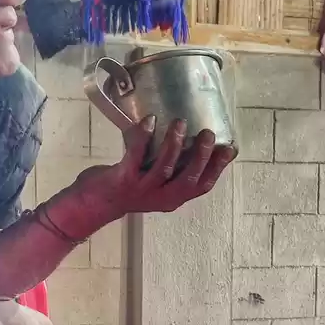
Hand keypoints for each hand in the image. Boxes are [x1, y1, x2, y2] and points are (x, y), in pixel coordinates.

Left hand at [48, 118, 236, 233]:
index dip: (218, 169)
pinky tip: (150, 121)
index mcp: (173, 198)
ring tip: (180, 123)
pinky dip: (144, 137)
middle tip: (208, 134)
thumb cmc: (130, 187)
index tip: (229, 148)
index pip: (202, 186)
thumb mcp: (157, 183)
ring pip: (164, 168)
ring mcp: (142, 189)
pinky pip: (136, 156)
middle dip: (200, 156)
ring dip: (174, 144)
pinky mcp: (123, 179)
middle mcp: (161, 197)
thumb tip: (191, 137)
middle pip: (187, 179)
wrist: (94, 203)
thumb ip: (173, 169)